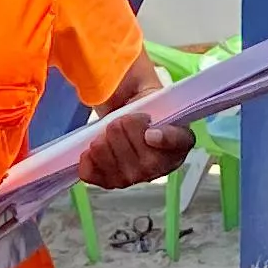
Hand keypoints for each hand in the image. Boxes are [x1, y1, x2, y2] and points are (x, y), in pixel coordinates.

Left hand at [77, 102, 193, 191]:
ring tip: (104, 131)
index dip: (165, 141)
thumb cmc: (136, 100)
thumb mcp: (146, 86)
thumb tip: (138, 101)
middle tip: (119, 119)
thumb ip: (148, 93)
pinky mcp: (111, 181)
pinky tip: (89, 149)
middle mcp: (161, 164)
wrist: (116, 111)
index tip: (150, 133)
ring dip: (104, 144)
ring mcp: (135, 177)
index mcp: (179, 139)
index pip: (179, 144)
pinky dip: (88, 161)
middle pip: (144, 161)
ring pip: (118, 168)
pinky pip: (96, 177)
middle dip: (123, 132)